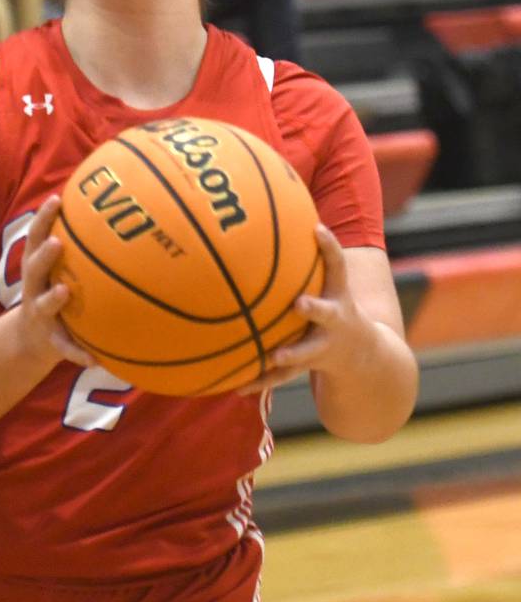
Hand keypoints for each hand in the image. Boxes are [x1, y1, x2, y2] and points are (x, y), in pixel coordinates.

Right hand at [18, 195, 94, 370]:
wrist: (32, 340)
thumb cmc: (57, 291)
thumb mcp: (62, 270)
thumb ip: (82, 248)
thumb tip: (121, 217)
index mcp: (38, 267)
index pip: (37, 237)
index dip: (43, 218)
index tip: (56, 199)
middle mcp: (34, 288)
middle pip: (33, 267)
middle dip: (44, 254)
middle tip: (58, 242)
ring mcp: (40, 315)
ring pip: (43, 306)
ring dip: (52, 298)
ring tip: (63, 292)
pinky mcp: (51, 341)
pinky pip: (65, 348)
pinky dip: (77, 353)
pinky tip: (94, 360)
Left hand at [238, 225, 372, 394]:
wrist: (365, 358)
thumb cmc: (335, 307)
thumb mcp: (331, 284)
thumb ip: (305, 258)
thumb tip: (270, 216)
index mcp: (339, 295)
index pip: (337, 265)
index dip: (329, 246)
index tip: (317, 228)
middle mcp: (335, 320)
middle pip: (328, 314)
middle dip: (315, 309)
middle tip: (300, 303)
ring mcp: (325, 346)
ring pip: (307, 352)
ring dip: (292, 354)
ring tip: (274, 355)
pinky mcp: (310, 366)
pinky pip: (283, 376)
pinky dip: (260, 380)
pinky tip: (236, 384)